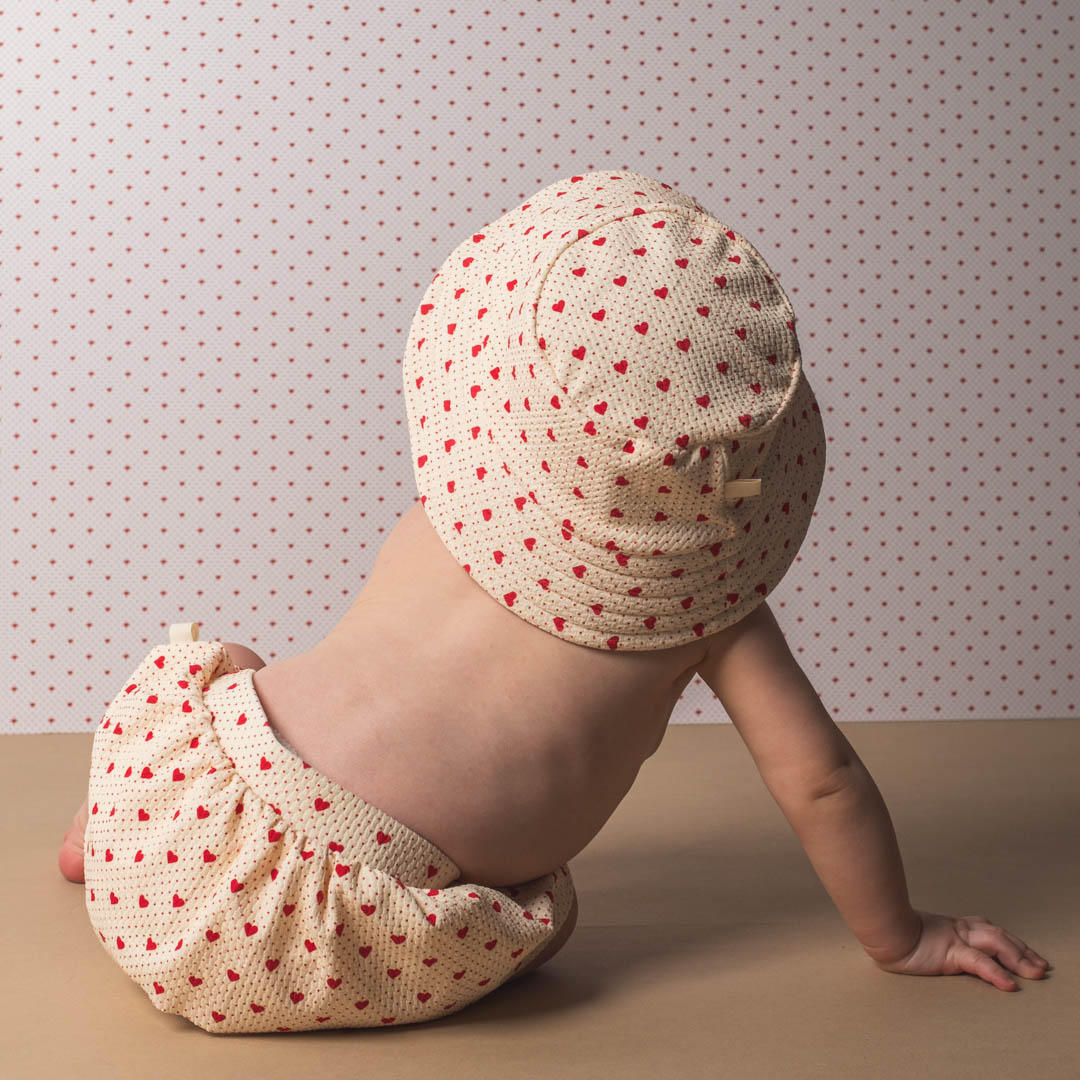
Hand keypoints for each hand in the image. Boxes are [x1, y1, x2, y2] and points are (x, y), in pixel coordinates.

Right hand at [873, 909, 1051, 990]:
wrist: (880, 929)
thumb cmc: (893, 933)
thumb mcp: (920, 937)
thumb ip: (932, 939)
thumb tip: (929, 945)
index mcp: (953, 925)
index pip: (990, 929)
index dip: (1011, 940)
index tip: (1028, 952)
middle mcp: (959, 929)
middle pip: (999, 935)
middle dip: (1023, 951)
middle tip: (1042, 966)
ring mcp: (956, 939)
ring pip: (996, 944)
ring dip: (1020, 959)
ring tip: (1036, 974)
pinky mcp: (950, 952)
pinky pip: (979, 962)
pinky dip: (997, 973)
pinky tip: (1010, 985)